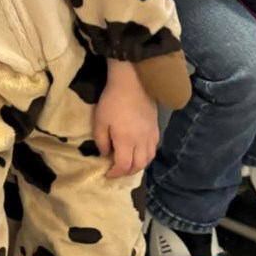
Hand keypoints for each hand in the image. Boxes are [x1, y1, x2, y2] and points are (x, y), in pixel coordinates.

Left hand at [93, 60, 159, 178]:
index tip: (107, 174)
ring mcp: (150, 135)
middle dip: (126, 172)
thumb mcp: (99, 120)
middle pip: (138, 166)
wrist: (132, 82)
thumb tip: (105, 154)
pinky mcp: (156, 128)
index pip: (123, 166)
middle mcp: (141, 142)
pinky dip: (146, 155)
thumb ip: (101, 141)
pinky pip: (153, 148)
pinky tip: (139, 151)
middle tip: (117, 170)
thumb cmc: (112, 100)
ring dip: (138, 165)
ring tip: (128, 163)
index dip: (115, 173)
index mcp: (126, 141)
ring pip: (148, 159)